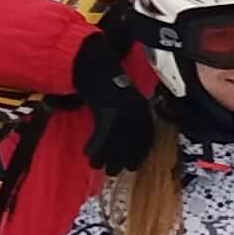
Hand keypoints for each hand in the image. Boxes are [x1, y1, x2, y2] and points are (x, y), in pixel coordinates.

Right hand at [75, 25, 159, 171]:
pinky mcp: (107, 111)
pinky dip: (95, 146)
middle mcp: (136, 110)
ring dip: (106, 156)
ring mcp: (122, 110)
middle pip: (132, 141)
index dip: (140, 153)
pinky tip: (87, 153)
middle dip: (123, 159)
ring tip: (98, 166)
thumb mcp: (122, 98)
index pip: (146, 135)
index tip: (134, 166)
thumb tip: (123, 138)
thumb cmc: (104, 81)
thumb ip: (127, 115)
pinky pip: (102, 135)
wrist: (92, 62)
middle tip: (114, 172)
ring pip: (117, 141)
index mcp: (141, 106)